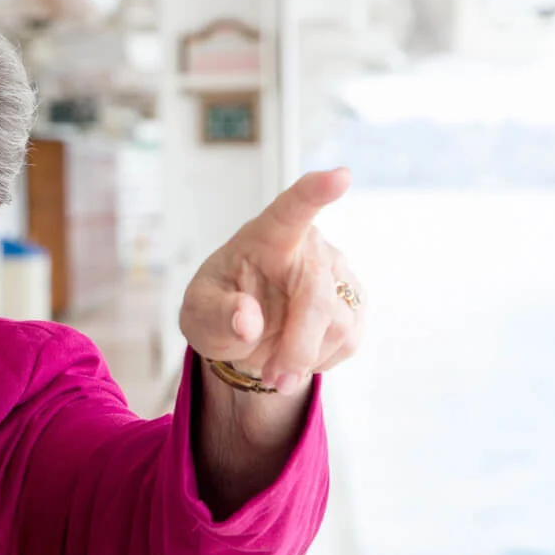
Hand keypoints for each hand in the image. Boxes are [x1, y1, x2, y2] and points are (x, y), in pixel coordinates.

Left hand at [179, 167, 363, 394]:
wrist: (245, 334)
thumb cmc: (218, 309)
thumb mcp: (198, 315)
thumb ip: (216, 315)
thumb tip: (247, 320)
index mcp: (266, 234)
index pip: (292, 209)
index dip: (315, 193)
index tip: (340, 176)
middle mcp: (309, 246)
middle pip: (317, 296)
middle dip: (296, 346)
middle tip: (273, 377)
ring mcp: (339, 273)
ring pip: (339, 324)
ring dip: (304, 358)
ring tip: (274, 367)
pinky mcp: (356, 303)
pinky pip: (349, 340)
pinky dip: (319, 361)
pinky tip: (297, 354)